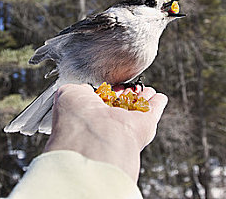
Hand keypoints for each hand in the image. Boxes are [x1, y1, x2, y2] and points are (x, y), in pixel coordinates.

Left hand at [44, 83, 167, 180]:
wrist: (93, 139)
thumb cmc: (75, 120)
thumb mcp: (67, 94)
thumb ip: (77, 89)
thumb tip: (85, 89)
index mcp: (86, 118)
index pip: (97, 104)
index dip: (103, 93)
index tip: (108, 86)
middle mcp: (105, 124)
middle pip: (118, 107)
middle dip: (124, 95)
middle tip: (128, 87)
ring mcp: (124, 127)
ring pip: (136, 109)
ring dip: (142, 98)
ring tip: (146, 90)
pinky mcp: (144, 127)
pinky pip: (152, 112)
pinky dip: (157, 104)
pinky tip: (159, 97)